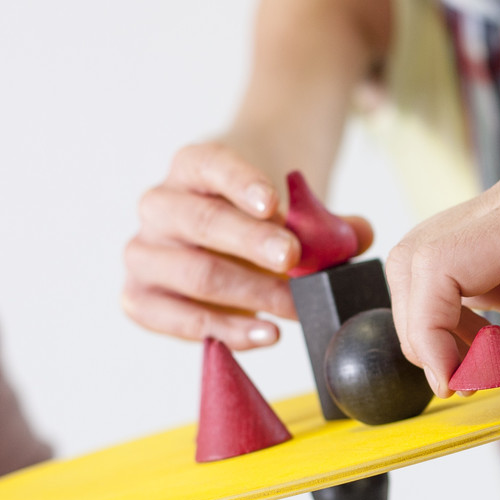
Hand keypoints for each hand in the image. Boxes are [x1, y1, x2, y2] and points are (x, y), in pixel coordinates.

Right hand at [121, 141, 371, 347]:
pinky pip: (174, 319)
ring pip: (192, 272)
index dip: (241, 183)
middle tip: (293, 260)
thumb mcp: (295, 209)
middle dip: (251, 244)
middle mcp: (159, 204)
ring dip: (249, 294)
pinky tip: (266, 335)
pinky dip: (224, 330)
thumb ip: (328, 221)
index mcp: (192, 166)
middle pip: (201, 222)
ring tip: (293, 306)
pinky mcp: (140, 296)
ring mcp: (144, 251)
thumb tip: (359, 235)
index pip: (210, 164)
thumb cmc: (261, 219)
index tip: (276, 204)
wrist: (228, 237)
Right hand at [388, 125, 499, 395]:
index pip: (436, 267)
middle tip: (475, 380)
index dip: (427, 333)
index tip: (459, 383)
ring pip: (436, 260)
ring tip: (499, 360)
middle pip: (418, 261)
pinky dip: (471, 304)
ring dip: (446, 319)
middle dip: (426, 330)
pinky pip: (468, 260)